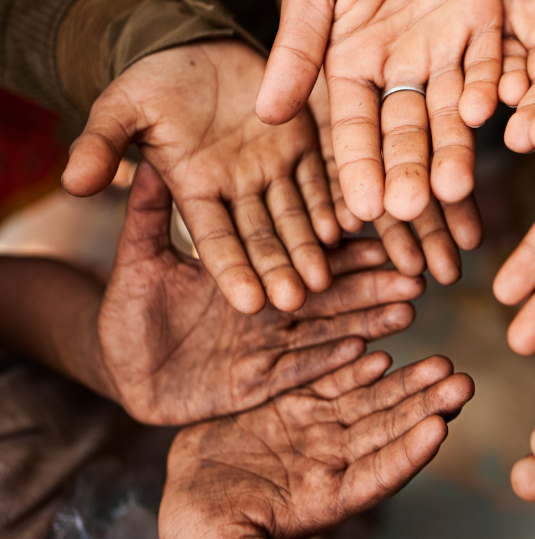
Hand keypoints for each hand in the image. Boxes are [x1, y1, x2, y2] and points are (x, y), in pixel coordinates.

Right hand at [62, 40, 337, 313]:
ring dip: (309, 247)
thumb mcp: (122, 108)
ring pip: (295, 215)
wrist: (195, 46)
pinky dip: (333, 202)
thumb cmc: (153, 79)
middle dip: (277, 269)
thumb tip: (72, 184)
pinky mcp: (302, 146)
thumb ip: (101, 145)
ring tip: (326, 278)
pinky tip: (349, 228)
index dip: (231, 271)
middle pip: (261, 236)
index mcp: (195, 189)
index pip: (214, 238)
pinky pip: (321, 179)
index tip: (249, 304)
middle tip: (296, 302)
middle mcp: (237, 189)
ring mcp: (272, 170)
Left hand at [97, 161, 425, 425]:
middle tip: (415, 272)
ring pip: (325, 327)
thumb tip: (156, 157)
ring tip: (407, 308)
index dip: (338, 239)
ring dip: (367, 319)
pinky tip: (370, 353)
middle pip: (327, 287)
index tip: (376, 226)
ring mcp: (267, 343)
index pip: (300, 247)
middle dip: (372, 281)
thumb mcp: (137, 260)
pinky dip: (334, 362)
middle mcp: (268, 302)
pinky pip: (301, 371)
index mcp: (249, 266)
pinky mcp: (260, 382)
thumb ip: (151, 215)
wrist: (115, 370)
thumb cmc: (122, 311)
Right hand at [159, 354, 473, 538]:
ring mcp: (319, 431)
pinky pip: (336, 381)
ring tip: (442, 364)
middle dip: (426, 407)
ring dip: (408, 384)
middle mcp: (333, 463)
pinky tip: (384, 350)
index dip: (408, 454)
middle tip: (462, 383)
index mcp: (327, 499)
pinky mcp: (298, 404)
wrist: (177, 491)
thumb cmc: (199, 530)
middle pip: (390, 432)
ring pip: (373, 402)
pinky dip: (360, 367)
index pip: (379, 476)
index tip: (438, 429)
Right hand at [256, 0, 501, 223]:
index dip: (359, 167)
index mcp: (355, 71)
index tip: (362, 209)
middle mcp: (401, 75)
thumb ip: (298, 48)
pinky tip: (485, 112)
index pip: (355, 129)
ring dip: (454, 148)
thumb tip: (266, 113)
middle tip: (413, 210)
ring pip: (451, 112)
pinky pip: (488, 64)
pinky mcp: (484, 30)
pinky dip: (487, 86)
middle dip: (409, 171)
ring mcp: (445, 55)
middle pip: (407, 132)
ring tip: (456, 186)